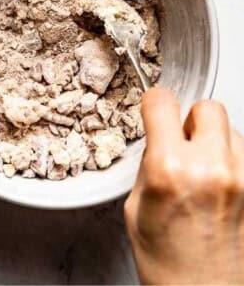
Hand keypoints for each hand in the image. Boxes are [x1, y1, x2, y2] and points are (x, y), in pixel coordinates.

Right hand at [125, 87, 243, 283]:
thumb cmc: (169, 265)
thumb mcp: (136, 208)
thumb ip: (150, 167)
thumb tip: (161, 143)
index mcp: (170, 170)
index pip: (163, 103)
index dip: (153, 104)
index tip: (152, 111)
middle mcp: (212, 168)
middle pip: (207, 108)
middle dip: (190, 120)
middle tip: (179, 143)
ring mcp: (243, 179)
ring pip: (231, 131)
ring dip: (214, 143)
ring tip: (200, 174)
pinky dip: (230, 163)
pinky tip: (217, 189)